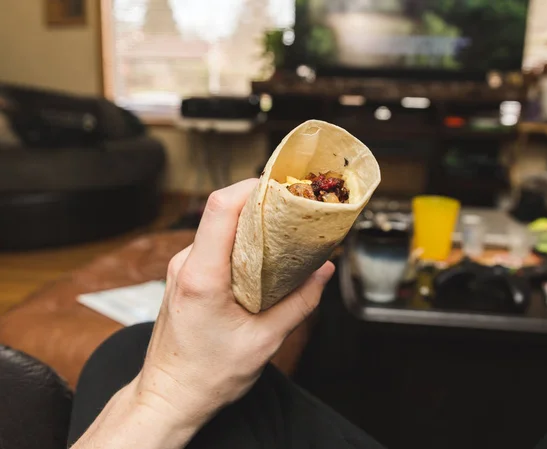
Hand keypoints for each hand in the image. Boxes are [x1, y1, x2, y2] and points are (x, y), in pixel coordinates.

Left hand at [134, 179, 334, 432]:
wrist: (169, 396)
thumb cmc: (207, 375)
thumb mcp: (265, 341)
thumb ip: (300, 302)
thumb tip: (324, 271)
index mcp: (202, 277)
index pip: (221, 209)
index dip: (253, 188)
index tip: (284, 187)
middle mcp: (186, 265)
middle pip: (222, 212)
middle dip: (261, 202)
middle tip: (295, 210)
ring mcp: (182, 268)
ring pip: (219, 227)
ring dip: (252, 223)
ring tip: (284, 233)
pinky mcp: (186, 275)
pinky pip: (215, 244)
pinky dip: (241, 241)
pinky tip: (263, 256)